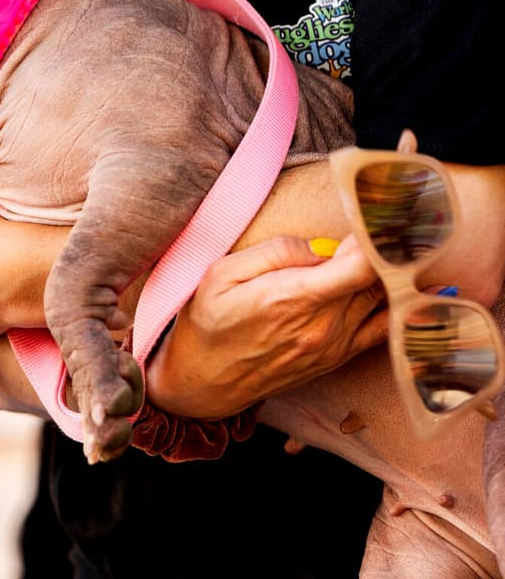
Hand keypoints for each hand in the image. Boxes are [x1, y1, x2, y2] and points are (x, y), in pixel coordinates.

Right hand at [145, 234, 388, 418]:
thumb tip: (323, 246)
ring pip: (382, 297)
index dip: (376, 237)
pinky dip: (394, 305)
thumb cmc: (210, 322)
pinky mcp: (339, 357)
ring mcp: (335, 344)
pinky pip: (383, 327)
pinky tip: (390, 286)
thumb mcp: (223, 273)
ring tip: (370, 250)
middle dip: (378, 247)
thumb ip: (276, 251)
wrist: (205, 381)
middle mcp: (323, 324)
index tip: (370, 218)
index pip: (362, 265)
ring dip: (384, 271)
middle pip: (378, 276)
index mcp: (293, 297)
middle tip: (371, 225)